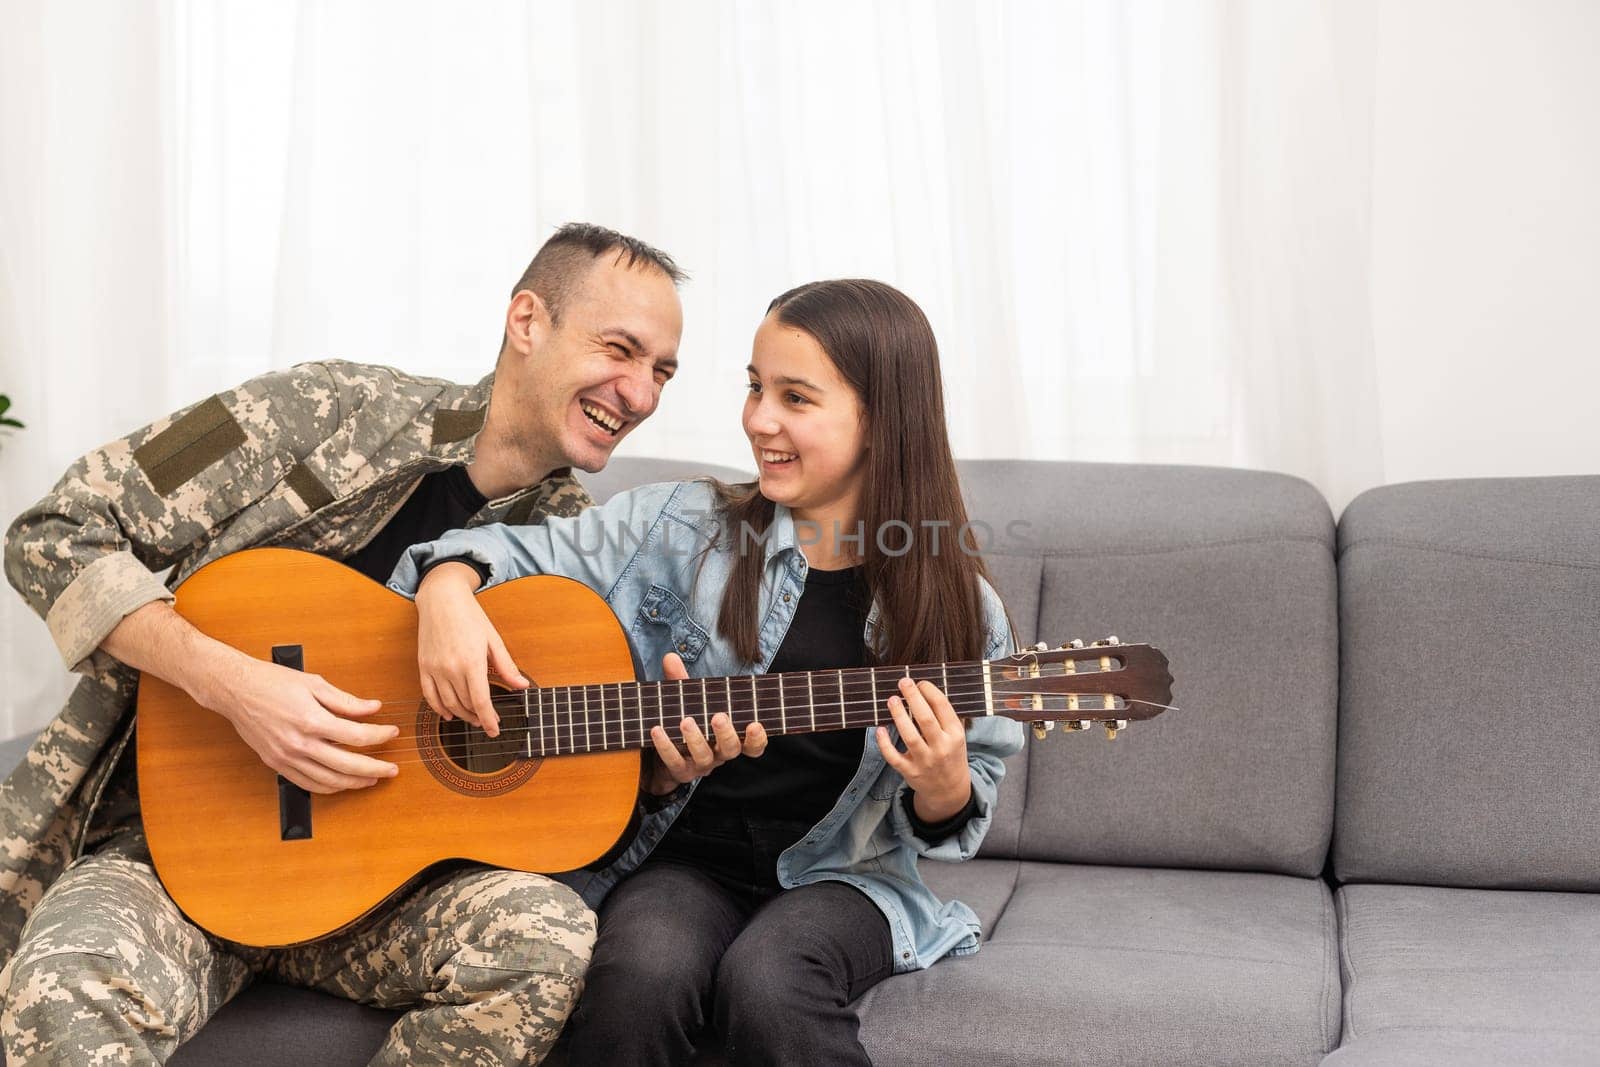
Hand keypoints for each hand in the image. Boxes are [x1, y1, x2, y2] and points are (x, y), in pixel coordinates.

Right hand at [202, 652, 396, 794]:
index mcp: (312, 720)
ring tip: (372, 779)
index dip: (380, 736)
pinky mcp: (277, 764)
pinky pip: (308, 784)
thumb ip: (346, 701)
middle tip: (392, 769)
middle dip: (375, 769)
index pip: (357, 736)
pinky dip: (329, 787)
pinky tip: (342, 783)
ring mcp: (287, 757)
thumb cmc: (272, 681)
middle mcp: (299, 743)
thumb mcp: (314, 683)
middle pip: (348, 765)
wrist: (236, 689)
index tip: (392, 733)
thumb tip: (373, 708)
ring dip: (355, 782)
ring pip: (329, 781)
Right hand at [415, 562, 526, 737]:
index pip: (481, 701)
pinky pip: (429, 696)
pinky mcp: (423, 666)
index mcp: (472, 662)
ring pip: (448, 704)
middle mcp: (451, 668)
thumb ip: (506, 666)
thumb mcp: (493, 639)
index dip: (489, 720)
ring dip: (462, 715)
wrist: (441, 598)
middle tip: (488, 721)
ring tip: (473, 718)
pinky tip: (449, 714)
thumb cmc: (470, 616)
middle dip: (478, 717)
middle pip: (466, 704)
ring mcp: (434, 668)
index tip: (495, 730)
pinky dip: (439, 709)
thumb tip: (522, 686)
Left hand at [642, 653, 768, 795]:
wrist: (663, 761)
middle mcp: (719, 754)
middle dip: (726, 734)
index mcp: (731, 738)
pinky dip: (665, 746)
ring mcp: (700, 765)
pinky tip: (657, 730)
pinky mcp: (679, 771)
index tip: (755, 725)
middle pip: (731, 749)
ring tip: (686, 721)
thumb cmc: (686, 725)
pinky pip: (674, 762)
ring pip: (703, 757)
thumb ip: (681, 680)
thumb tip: (669, 656)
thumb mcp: (687, 702)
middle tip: (718, 717)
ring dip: (695, 738)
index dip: (757, 738)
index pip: (753, 744)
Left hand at [875, 676, 972, 821]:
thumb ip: (946, 716)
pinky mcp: (910, 772)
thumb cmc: (950, 755)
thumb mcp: (957, 736)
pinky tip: (880, 729)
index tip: (920, 682)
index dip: (930, 691)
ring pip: (910, 736)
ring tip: (891, 699)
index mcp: (955, 735)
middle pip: (926, 719)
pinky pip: (894, 757)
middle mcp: (941, 747)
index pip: (943, 707)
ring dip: (899, 716)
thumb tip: (926, 689)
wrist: (949, 790)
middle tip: (903, 682)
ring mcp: (925, 761)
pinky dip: (884, 743)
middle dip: (913, 698)